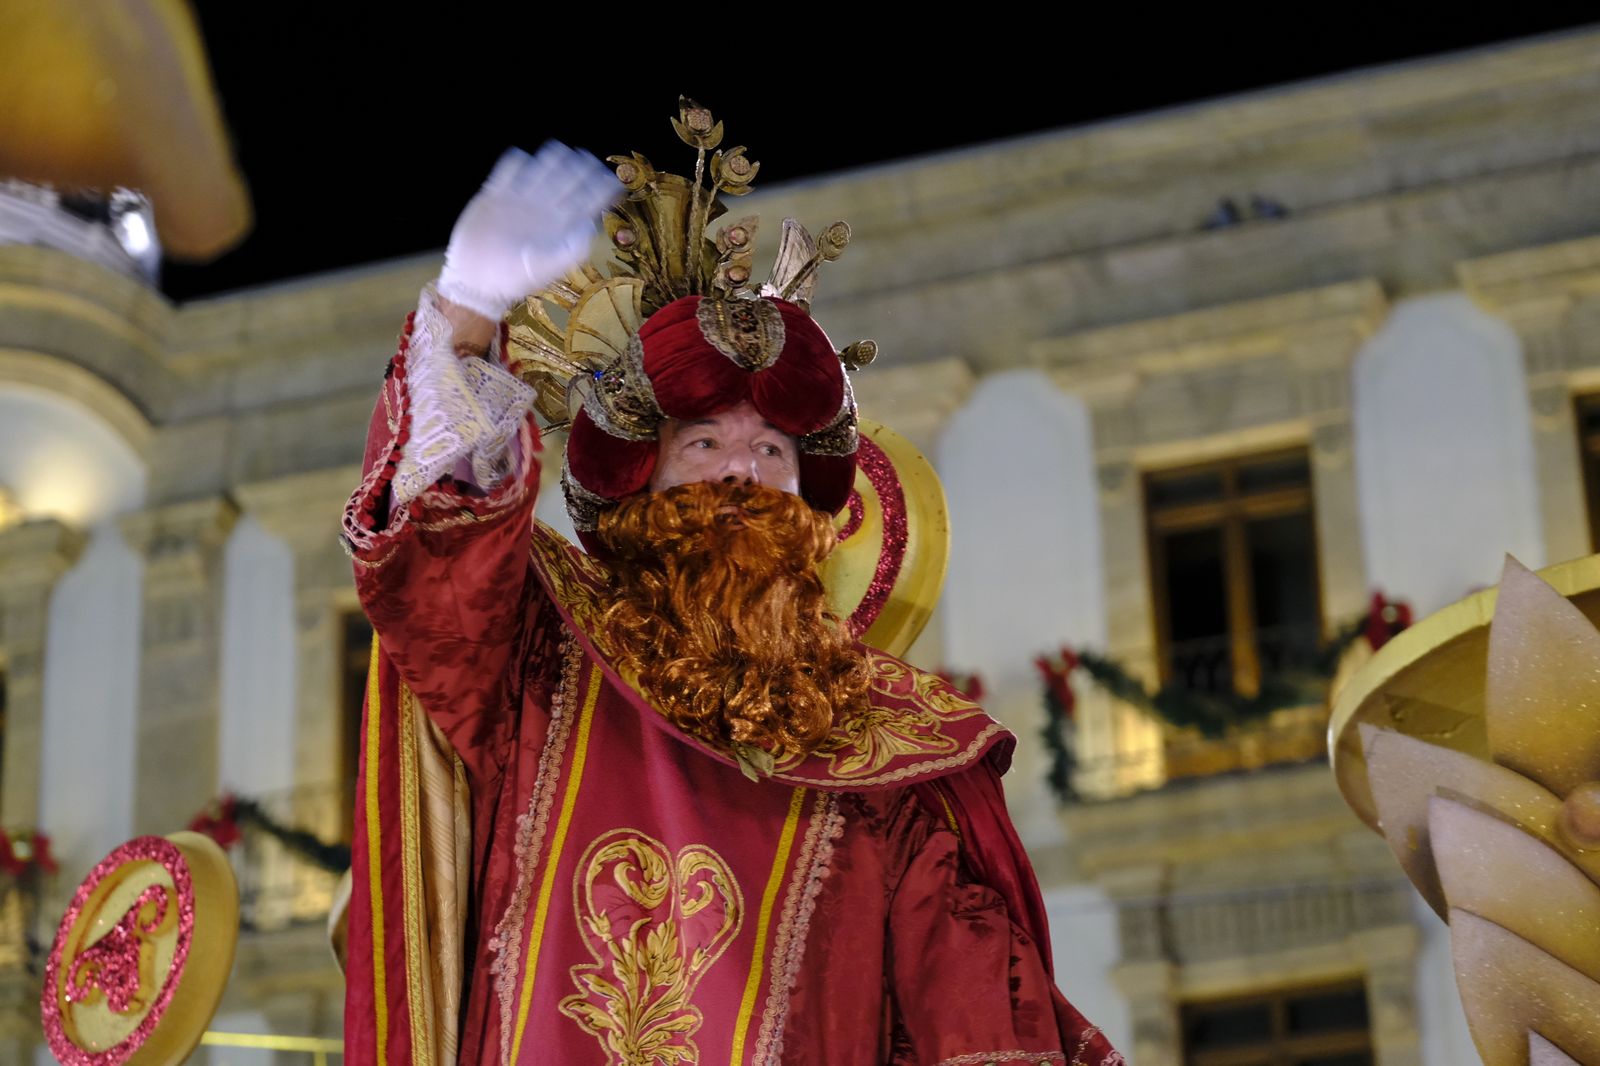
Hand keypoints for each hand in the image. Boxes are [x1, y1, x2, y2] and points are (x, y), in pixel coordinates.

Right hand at [436, 142, 617, 319]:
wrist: (475, 281)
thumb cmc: (512, 279)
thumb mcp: (544, 270)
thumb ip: (568, 252)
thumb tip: (590, 228)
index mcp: (562, 226)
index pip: (589, 200)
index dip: (601, 187)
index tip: (607, 178)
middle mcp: (546, 208)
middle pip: (570, 178)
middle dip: (580, 166)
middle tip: (583, 158)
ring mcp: (521, 199)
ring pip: (542, 168)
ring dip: (552, 157)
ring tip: (556, 153)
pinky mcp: (496, 193)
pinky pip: (508, 168)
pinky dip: (515, 161)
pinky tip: (521, 161)